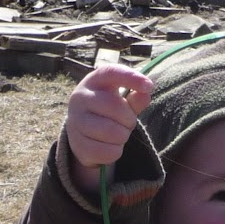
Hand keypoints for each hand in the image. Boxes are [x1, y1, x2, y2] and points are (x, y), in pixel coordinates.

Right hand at [65, 64, 154, 192]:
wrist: (80, 132)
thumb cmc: (106, 111)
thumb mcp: (122, 100)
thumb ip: (135, 98)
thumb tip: (145, 95)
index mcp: (93, 81)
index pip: (111, 72)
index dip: (131, 78)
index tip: (149, 86)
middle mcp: (79, 98)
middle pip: (115, 107)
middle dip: (129, 119)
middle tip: (128, 123)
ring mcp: (75, 122)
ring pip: (113, 133)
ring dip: (123, 136)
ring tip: (118, 134)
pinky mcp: (77, 145)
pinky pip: (108, 152)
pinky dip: (116, 151)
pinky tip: (109, 146)